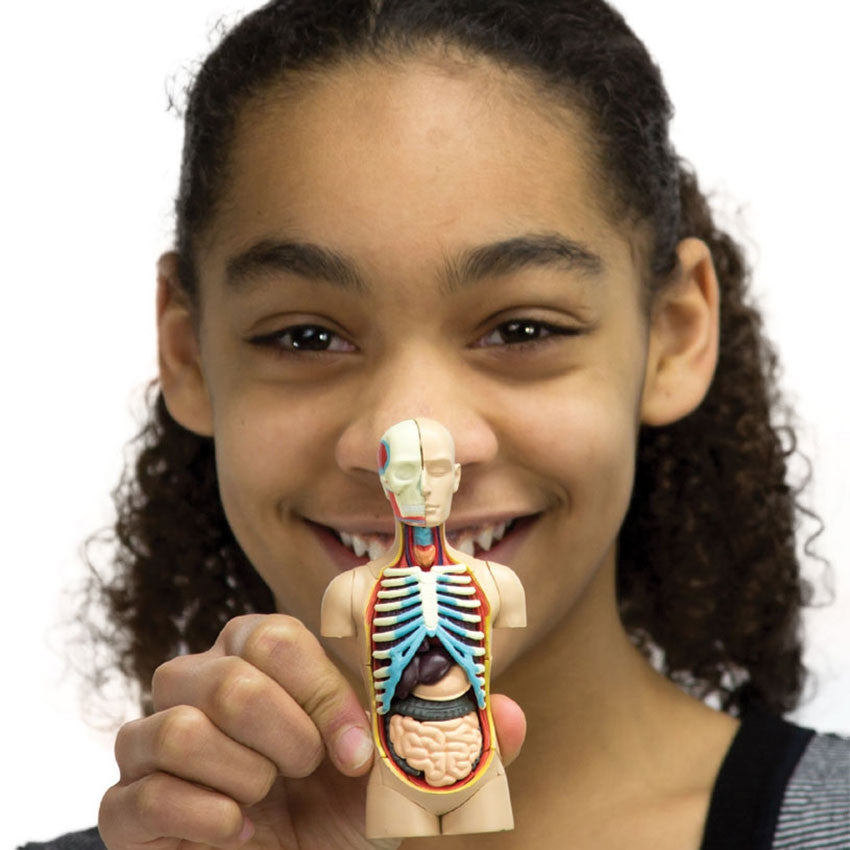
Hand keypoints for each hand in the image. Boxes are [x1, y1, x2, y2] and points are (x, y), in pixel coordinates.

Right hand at [99, 614, 525, 849]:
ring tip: (268, 803)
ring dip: (240, 776)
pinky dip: (197, 818)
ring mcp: (154, 743)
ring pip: (169, 726)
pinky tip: (237, 834)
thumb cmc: (343, 817)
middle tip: (310, 772)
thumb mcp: (406, 784)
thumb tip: (515, 715)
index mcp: (263, 662)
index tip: (355, 750)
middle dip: (280, 733)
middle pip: (218, 674)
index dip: (317, 689)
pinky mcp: (128, 806)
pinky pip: (134, 794)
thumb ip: (456, 746)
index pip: (270, 636)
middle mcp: (200, 686)